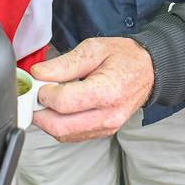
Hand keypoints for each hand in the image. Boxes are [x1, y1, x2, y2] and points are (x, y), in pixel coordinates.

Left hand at [30, 38, 154, 141]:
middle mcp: (108, 116)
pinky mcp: (102, 133)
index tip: (40, 82)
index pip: (64, 102)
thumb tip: (38, 74)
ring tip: (49, 99)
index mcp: (107, 91)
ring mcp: (106, 128)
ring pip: (63, 135)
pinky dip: (59, 124)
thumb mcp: (93, 49)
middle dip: (39, 112)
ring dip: (48, 120)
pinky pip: (72, 136)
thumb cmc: (124, 57)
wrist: (149, 70)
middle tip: (36, 94)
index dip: (44, 92)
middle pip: (60, 127)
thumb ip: (64, 64)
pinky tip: (60, 108)